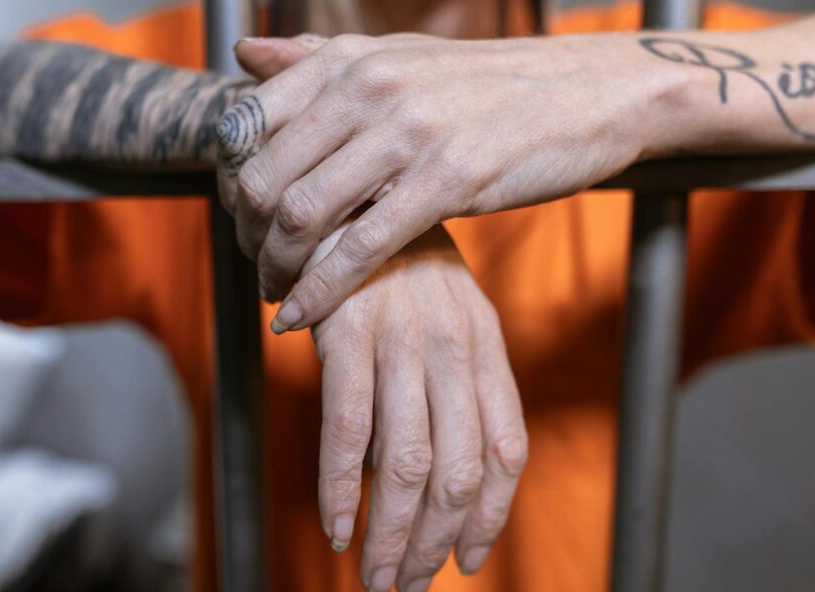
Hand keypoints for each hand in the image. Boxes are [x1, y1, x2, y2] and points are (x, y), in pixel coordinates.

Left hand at [217, 33, 670, 331]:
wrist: (585, 92)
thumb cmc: (482, 84)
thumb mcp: (395, 54)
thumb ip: (316, 59)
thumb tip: (243, 53)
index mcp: (349, 60)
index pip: (247, 124)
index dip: (229, 181)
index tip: (237, 217)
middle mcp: (369, 87)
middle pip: (263, 175)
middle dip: (245, 234)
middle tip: (254, 264)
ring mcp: (408, 133)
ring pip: (303, 213)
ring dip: (275, 267)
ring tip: (275, 292)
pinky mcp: (449, 180)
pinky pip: (361, 248)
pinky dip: (319, 291)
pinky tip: (299, 316)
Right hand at [311, 224, 526, 591]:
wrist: (347, 186)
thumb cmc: (393, 259)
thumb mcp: (445, 311)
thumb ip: (453, 383)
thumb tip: (434, 470)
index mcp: (485, 343)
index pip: (507, 449)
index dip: (490, 516)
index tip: (468, 559)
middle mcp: (453, 347)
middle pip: (459, 471)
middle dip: (437, 542)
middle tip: (411, 585)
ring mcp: (401, 342)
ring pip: (406, 465)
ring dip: (392, 533)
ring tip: (375, 574)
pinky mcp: (346, 336)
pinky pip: (347, 432)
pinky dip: (340, 491)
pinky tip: (334, 527)